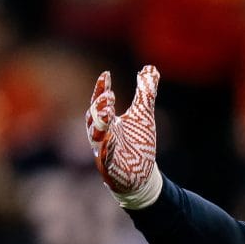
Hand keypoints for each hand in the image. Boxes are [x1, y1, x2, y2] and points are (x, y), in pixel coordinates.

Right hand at [86, 65, 162, 207]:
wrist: (144, 174)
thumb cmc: (139, 143)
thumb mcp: (144, 115)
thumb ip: (146, 93)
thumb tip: (150, 69)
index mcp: (107, 121)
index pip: (100, 102)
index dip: (101, 89)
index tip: (106, 75)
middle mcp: (101, 135)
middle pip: (93, 118)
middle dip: (99, 106)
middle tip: (109, 96)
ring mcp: (104, 151)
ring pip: (96, 137)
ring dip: (100, 125)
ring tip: (108, 113)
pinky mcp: (110, 168)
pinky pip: (105, 158)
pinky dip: (107, 149)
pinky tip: (111, 140)